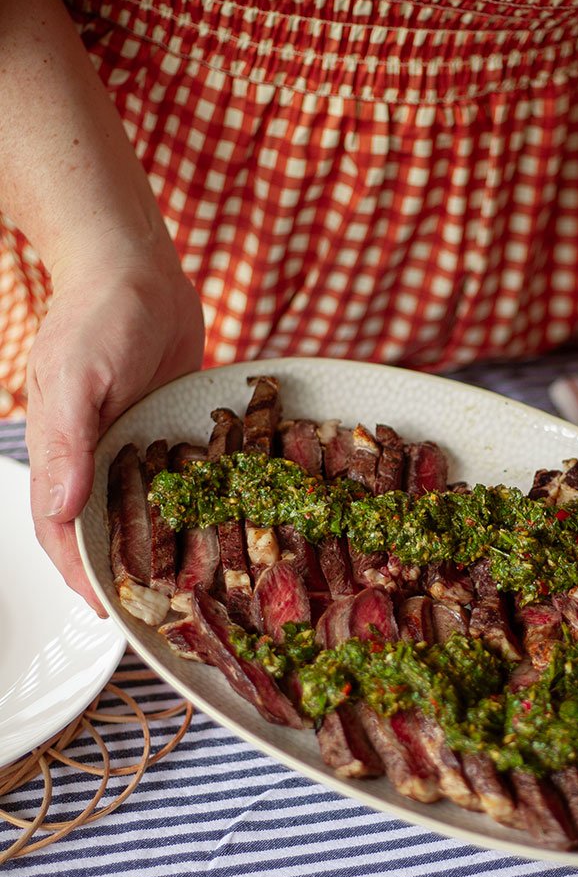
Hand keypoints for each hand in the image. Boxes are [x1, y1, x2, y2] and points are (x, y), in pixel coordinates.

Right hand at [24, 237, 204, 609]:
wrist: (139, 265)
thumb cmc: (100, 313)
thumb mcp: (78, 377)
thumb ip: (67, 445)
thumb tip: (59, 509)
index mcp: (61, 451)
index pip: (60, 529)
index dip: (79, 573)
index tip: (106, 611)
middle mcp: (94, 455)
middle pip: (101, 528)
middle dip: (124, 570)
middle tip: (159, 611)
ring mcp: (131, 444)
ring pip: (141, 510)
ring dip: (160, 545)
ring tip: (192, 585)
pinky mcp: (167, 429)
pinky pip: (176, 478)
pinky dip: (190, 504)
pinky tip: (219, 527)